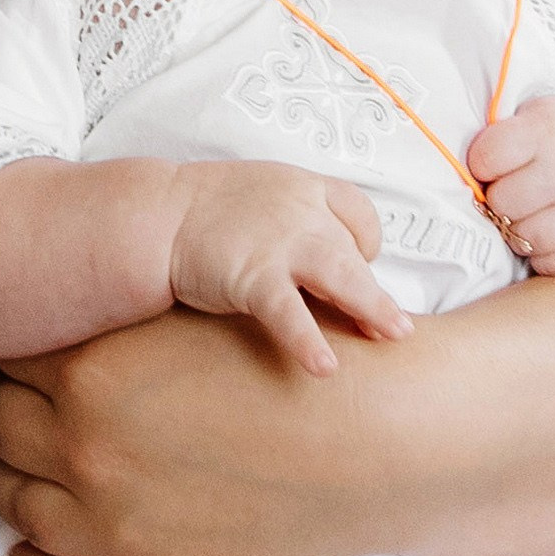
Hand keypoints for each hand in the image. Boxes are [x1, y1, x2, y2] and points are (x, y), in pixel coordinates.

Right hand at [167, 161, 410, 375]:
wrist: (156, 216)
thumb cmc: (208, 210)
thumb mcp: (263, 194)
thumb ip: (298, 217)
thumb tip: (326, 254)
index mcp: (304, 188)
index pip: (359, 212)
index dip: (366, 243)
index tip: (362, 265)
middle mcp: (300, 212)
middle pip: (356, 250)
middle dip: (378, 291)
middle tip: (398, 327)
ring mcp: (279, 244)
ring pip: (340, 275)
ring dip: (371, 307)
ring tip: (392, 334)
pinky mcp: (252, 277)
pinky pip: (289, 313)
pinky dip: (308, 340)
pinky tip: (324, 367)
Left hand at [466, 92, 554, 278]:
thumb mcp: (535, 116)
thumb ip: (500, 141)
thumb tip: (463, 186)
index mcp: (546, 128)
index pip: (484, 159)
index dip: (483, 166)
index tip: (498, 164)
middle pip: (501, 204)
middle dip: (503, 201)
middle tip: (520, 192)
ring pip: (524, 240)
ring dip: (522, 232)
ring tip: (536, 212)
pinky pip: (553, 266)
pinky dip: (547, 257)